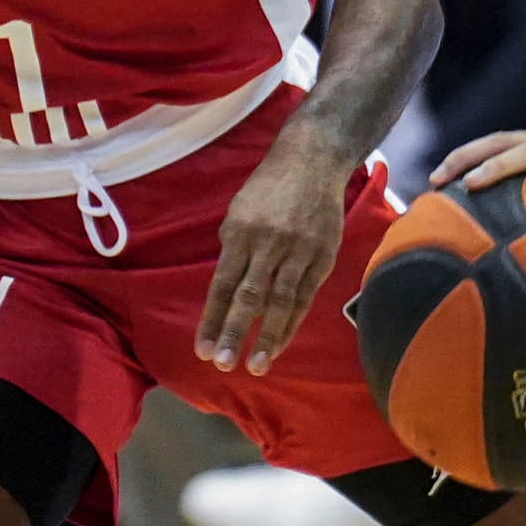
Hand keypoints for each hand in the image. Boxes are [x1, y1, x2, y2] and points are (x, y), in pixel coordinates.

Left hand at [194, 129, 352, 374]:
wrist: (313, 160)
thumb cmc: (268, 188)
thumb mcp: (239, 210)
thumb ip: (233, 249)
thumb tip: (226, 289)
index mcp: (240, 232)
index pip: (222, 284)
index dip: (212, 319)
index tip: (202, 350)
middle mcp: (268, 243)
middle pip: (250, 296)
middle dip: (235, 333)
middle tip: (225, 365)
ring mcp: (299, 250)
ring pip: (281, 301)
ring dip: (268, 337)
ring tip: (258, 366)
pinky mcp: (323, 256)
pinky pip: (305, 296)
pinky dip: (292, 322)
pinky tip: (281, 344)